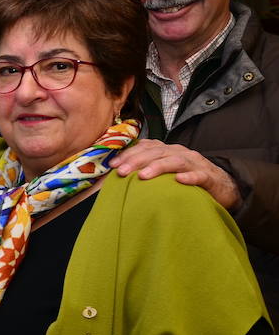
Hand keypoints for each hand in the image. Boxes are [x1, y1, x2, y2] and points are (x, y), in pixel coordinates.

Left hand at [111, 139, 240, 210]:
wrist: (222, 186)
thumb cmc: (186, 179)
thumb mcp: (164, 172)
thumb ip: (146, 169)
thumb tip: (118, 175)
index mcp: (167, 151)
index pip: (145, 147)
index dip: (128, 154)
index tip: (112, 165)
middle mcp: (180, 153)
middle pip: (156, 152)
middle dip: (137, 160)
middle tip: (121, 172)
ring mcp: (195, 163)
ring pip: (176, 161)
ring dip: (158, 167)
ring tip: (143, 176)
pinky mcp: (209, 177)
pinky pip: (199, 175)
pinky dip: (189, 177)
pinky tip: (179, 181)